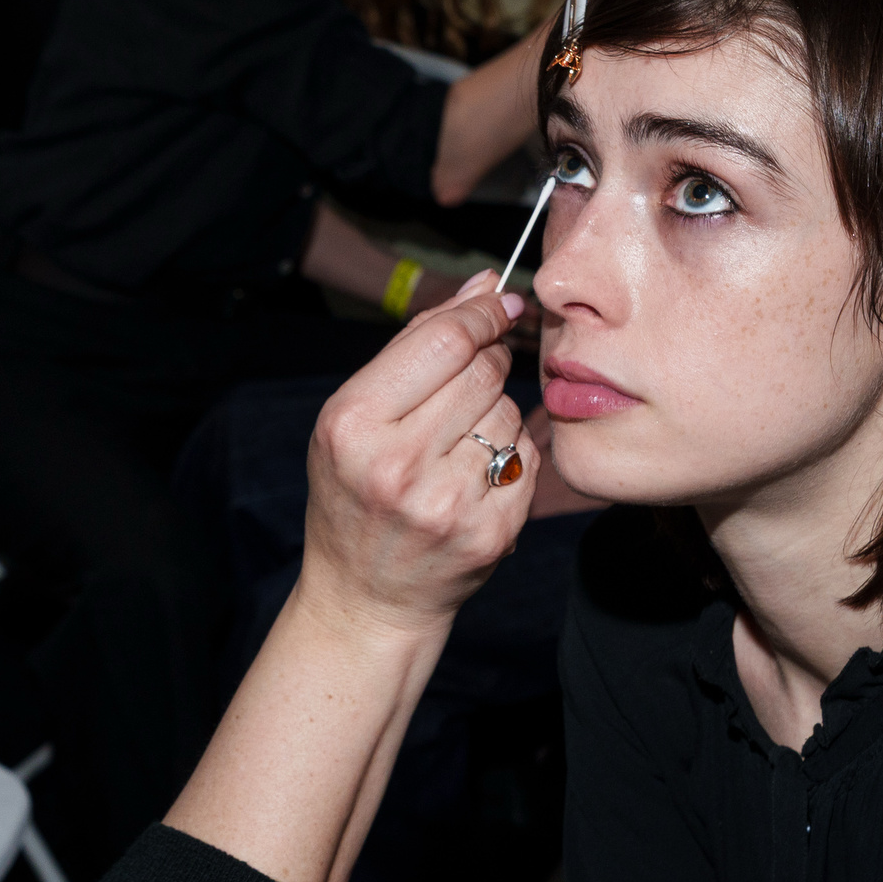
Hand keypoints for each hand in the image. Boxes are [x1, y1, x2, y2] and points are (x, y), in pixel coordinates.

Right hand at [297, 273, 535, 638]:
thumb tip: (486, 283)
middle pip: (485, 372)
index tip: (500, 306)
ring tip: (460, 446)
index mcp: (353, 425)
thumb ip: (418, 342)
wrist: (365, 598)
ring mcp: (446, 505)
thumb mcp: (356, 416)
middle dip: (489, 364)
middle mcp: (396, 466)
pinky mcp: (489, 535)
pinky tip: (478, 478)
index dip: (483, 314)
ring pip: (513, 414)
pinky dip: (513, 459)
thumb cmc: (356, 493)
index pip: (445, 341)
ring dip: (499, 416)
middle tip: (469, 384)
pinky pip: (529, 460)